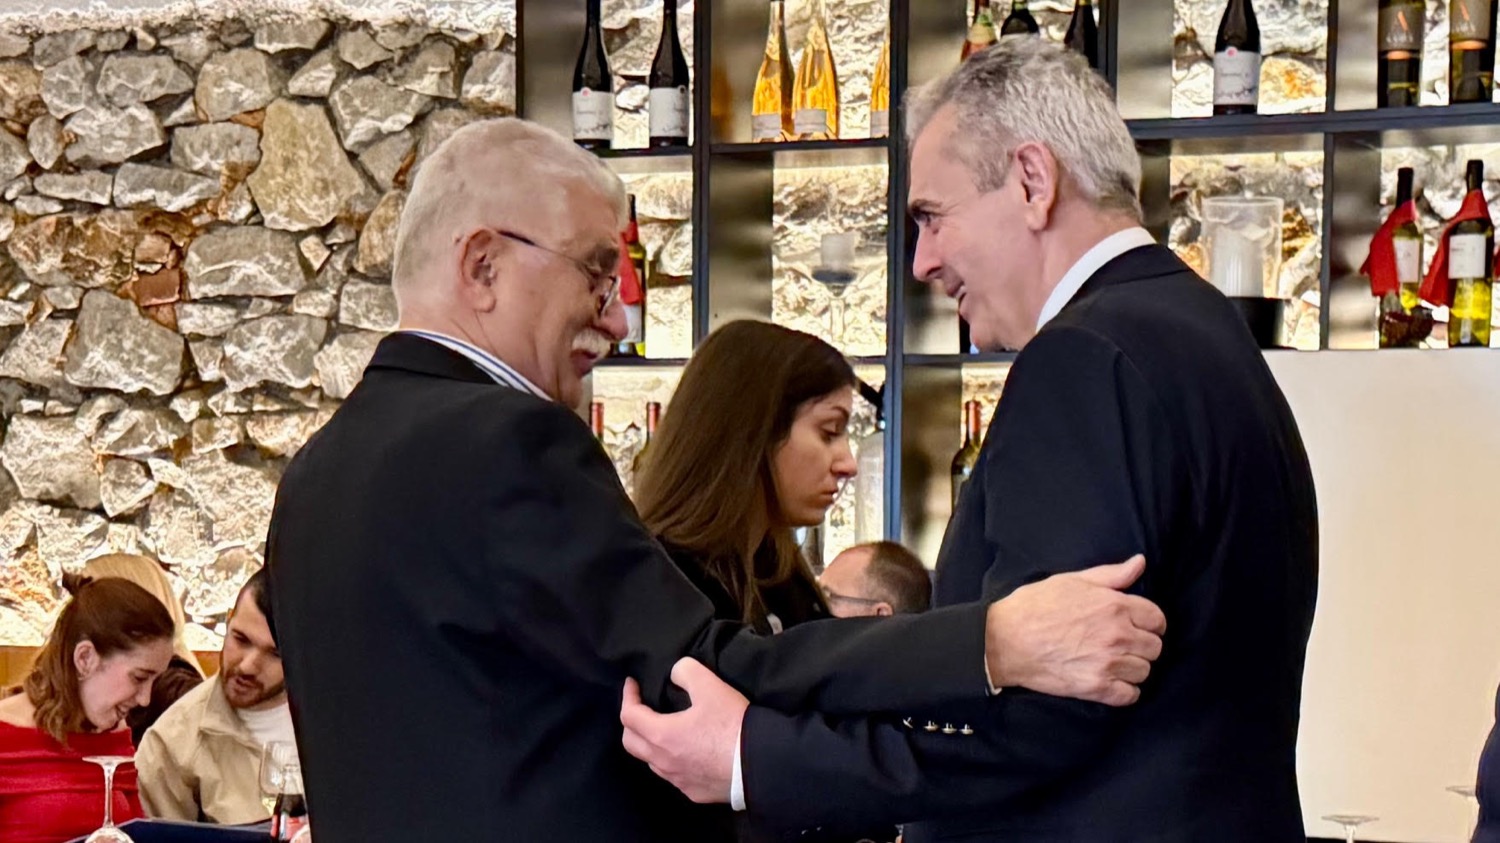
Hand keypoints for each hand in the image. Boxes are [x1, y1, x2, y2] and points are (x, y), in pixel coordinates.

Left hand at [620, 657, 748, 803]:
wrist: (760, 764)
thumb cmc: (732, 725)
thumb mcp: (710, 686)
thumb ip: (686, 671)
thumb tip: (675, 674)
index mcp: (661, 735)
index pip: (628, 715)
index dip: (627, 695)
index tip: (633, 683)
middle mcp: (663, 762)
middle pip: (630, 743)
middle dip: (631, 721)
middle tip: (641, 707)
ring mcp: (678, 780)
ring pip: (651, 762)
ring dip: (649, 743)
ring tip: (663, 728)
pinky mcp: (694, 792)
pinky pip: (672, 775)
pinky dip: (670, 760)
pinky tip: (686, 752)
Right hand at [985, 554, 1165, 705]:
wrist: (1005, 640)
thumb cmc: (1034, 606)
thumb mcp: (1072, 580)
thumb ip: (1111, 574)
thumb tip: (1140, 562)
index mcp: (1115, 606)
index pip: (1157, 619)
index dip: (1149, 622)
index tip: (1136, 625)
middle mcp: (1117, 635)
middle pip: (1154, 647)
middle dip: (1142, 644)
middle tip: (1122, 643)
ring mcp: (1108, 664)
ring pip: (1144, 671)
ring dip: (1133, 667)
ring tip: (1113, 661)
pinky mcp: (1096, 688)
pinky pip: (1130, 695)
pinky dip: (1124, 690)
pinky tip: (1110, 681)